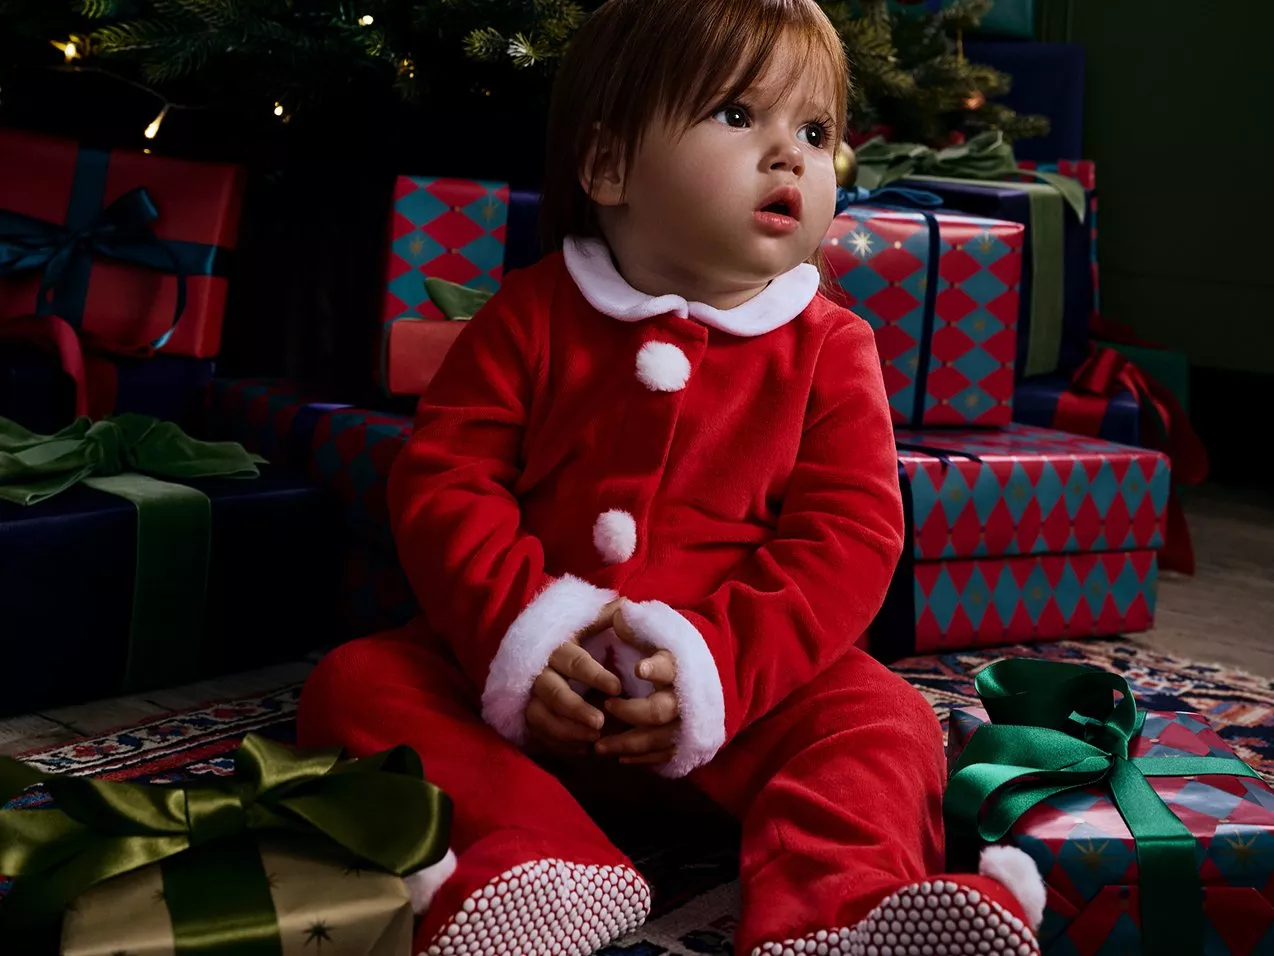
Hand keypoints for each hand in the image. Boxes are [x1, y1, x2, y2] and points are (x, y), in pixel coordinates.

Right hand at [525, 600, 624, 755]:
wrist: (530, 654)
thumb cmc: (568, 640)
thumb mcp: (583, 625)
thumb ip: (603, 618)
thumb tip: (627, 604)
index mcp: (555, 648)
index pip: (574, 662)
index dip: (595, 675)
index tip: (617, 686)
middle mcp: (538, 673)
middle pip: (555, 694)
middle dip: (577, 710)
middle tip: (600, 722)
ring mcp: (529, 697)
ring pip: (543, 718)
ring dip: (569, 730)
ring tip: (595, 739)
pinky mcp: (526, 716)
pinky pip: (540, 734)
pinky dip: (560, 744)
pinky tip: (584, 750)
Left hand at [596, 606, 679, 765]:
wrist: (709, 676)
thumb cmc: (672, 652)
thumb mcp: (657, 635)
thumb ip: (636, 627)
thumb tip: (618, 611)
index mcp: (678, 666)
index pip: (668, 666)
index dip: (655, 668)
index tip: (638, 668)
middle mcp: (685, 696)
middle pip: (659, 710)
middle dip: (630, 712)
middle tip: (606, 708)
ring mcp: (687, 722)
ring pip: (658, 739)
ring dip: (628, 744)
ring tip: (599, 746)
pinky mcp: (685, 741)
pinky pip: (663, 754)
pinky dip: (642, 758)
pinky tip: (619, 758)